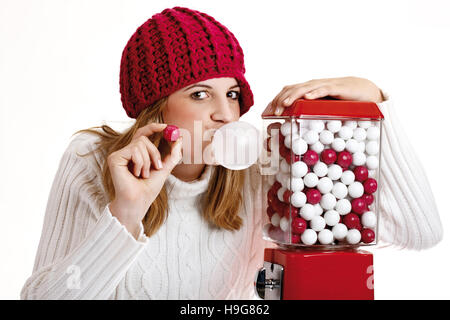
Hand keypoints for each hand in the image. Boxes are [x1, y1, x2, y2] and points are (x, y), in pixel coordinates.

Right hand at [107, 122, 182, 236]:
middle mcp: (125, 152)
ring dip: (148, 161)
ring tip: (143, 175)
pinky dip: (140, 163)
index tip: (167, 126)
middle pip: (143, 137)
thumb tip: (180, 138)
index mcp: (135, 153)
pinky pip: (134, 150)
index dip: (153, 127)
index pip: (143, 134)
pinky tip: (136, 174)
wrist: (138, 202)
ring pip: (140, 143)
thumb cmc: (148, 189)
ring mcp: (119, 154)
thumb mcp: (164, 169)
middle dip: (155, 152)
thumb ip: (172, 154)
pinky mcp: (115, 158)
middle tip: (158, 166)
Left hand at [269, 76, 383, 115]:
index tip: (267, 112)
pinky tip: (306, 97)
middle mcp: (313, 85)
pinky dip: (314, 92)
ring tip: (284, 104)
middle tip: (273, 112)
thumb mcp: (322, 107)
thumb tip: (296, 128)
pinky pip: (323, 89)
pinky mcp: (336, 88)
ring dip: (293, 96)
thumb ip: (310, 113)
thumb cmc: (341, 100)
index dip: (276, 100)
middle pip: (292, 89)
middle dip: (281, 100)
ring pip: (304, 88)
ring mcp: (324, 85)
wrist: (364, 90)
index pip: (288, 91)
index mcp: (308, 90)